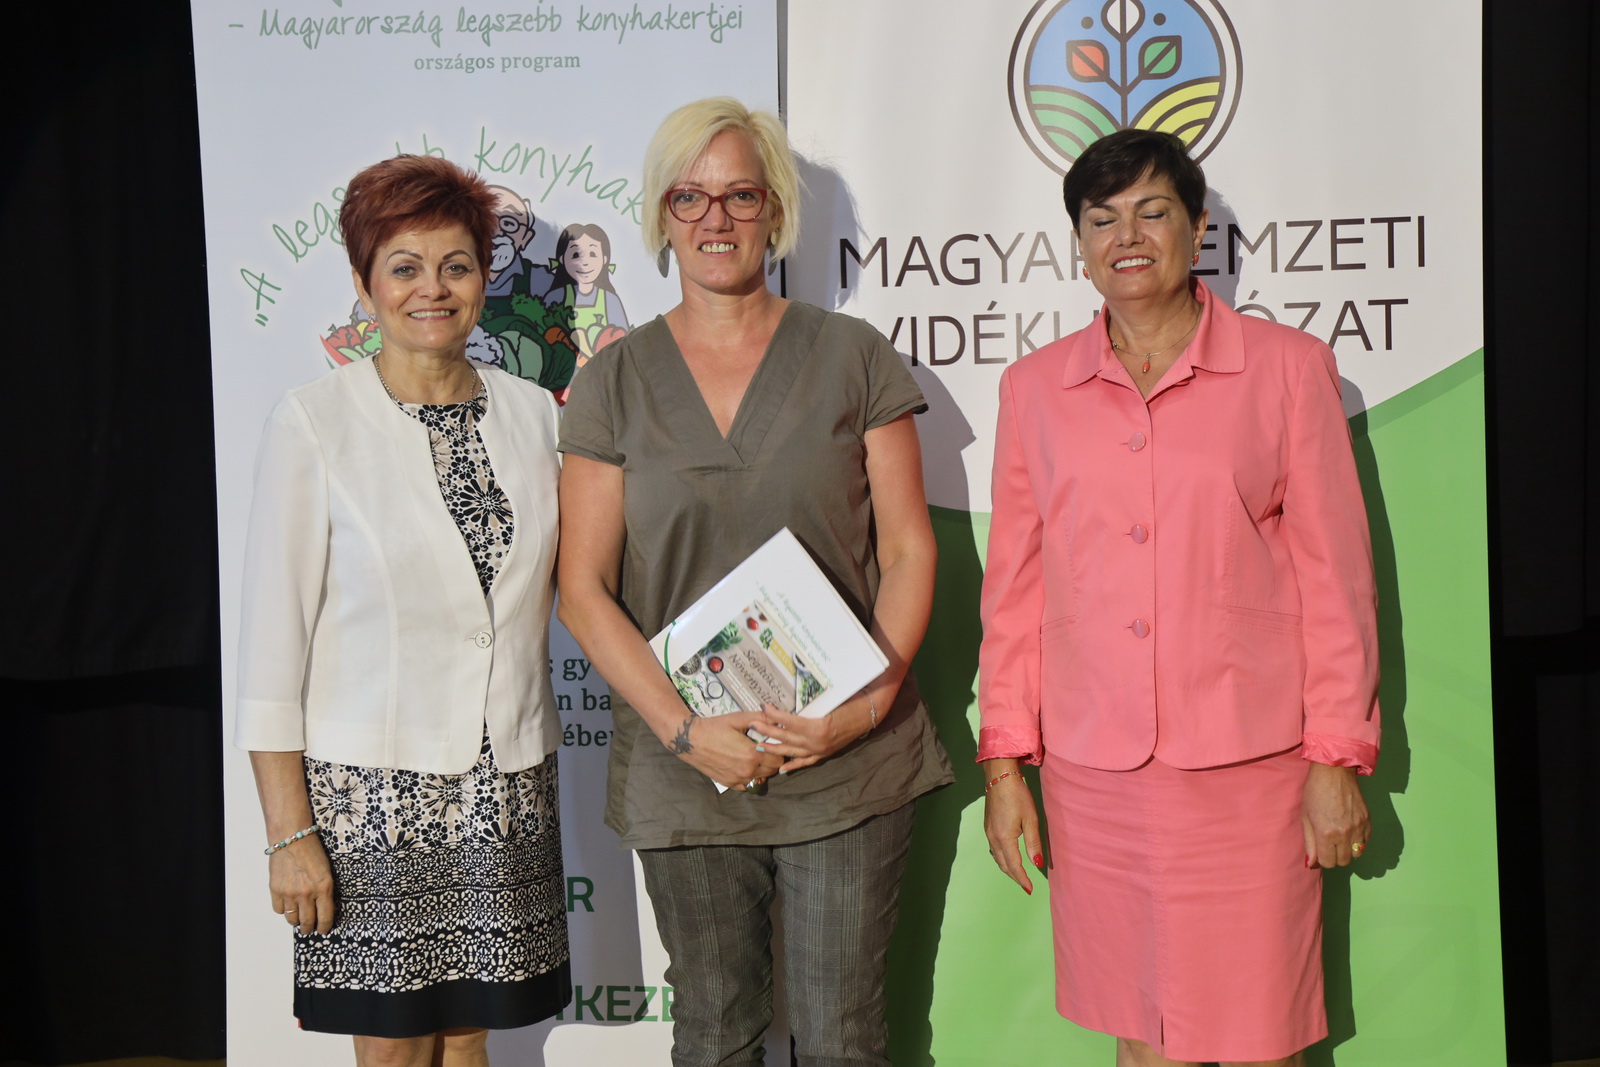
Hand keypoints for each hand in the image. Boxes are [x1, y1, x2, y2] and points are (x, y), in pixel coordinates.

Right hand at [268, 833, 335, 934]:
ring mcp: (290, 893)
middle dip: (309, 928)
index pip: (325, 917)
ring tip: (298, 918)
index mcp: (324, 887)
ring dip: (296, 921)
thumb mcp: (327, 871)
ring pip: (292, 919)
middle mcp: (307, 893)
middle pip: (307, 922)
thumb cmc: (312, 851)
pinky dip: (283, 910)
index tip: (323, 930)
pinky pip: (279, 910)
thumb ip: (325, 890)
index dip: (324, 927)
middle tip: (309, 928)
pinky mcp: (276, 890)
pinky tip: (287, 905)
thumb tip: (322, 908)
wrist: (292, 838)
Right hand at [665, 710, 784, 790]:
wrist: (691, 740)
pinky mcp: (729, 784)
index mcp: (752, 754)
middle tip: (766, 749)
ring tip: (756, 757)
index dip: (779, 750)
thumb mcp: (738, 719)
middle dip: (773, 760)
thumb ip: (761, 719)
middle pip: (773, 770)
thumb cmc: (715, 727)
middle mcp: (747, 770)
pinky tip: (745, 766)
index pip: (778, 758)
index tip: (775, 744)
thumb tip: (779, 717)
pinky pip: (748, 785)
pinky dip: (750, 777)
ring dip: (763, 769)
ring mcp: (738, 779)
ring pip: (761, 778)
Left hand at [755, 697, 875, 772]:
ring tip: (758, 745)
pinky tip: (781, 768)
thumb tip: (787, 704)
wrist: (870, 712)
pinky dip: (793, 765)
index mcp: (818, 727)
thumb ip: (809, 706)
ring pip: (792, 751)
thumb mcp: (828, 702)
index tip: (763, 706)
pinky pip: (806, 762)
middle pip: (786, 737)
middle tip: (751, 724)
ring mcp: (820, 750)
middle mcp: (817, 742)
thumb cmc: (851, 701)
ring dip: (774, 748)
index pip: (789, 722)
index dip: (774, 715)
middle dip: (767, 731)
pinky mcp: (825, 754)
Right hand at [982, 760, 1043, 894]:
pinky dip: (1002, 858)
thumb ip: (1034, 843)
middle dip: (1014, 876)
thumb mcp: (1030, 819)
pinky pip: (994, 849)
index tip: (1029, 889)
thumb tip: (1037, 864)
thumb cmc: (1017, 795)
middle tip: (1025, 885)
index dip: (1022, 879)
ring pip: (997, 857)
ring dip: (1007, 868)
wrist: (999, 776)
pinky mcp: (988, 826)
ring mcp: (988, 832)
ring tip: (1018, 874)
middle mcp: (993, 838)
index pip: (1014, 865)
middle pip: (1003, 864)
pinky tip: (1008, 856)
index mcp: (1004, 838)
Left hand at [1301, 762, 1370, 868]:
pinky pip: (1366, 842)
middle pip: (1343, 861)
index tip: (1320, 850)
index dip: (1322, 859)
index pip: (1328, 863)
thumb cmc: (1315, 792)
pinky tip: (1350, 831)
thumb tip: (1312, 864)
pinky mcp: (1368, 821)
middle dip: (1334, 856)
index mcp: (1326, 834)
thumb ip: (1310, 843)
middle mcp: (1345, 834)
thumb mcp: (1306, 817)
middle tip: (1328, 843)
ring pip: (1357, 854)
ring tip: (1340, 838)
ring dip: (1347, 851)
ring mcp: (1359, 828)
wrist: (1334, 772)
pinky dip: (1358, 842)